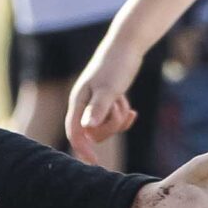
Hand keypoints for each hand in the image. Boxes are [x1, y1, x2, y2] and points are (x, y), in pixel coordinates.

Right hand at [67, 39, 144, 163]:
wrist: (126, 45)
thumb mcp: (109, 89)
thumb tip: (87, 129)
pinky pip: (113, 120)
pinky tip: (133, 111)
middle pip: (94, 133)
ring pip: (105, 127)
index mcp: (79, 101)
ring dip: (118, 119)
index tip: (94, 163)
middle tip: (121, 106)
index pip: (75, 132)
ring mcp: (94, 103)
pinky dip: (123, 118)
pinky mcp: (106, 101)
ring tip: (124, 100)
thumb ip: (98, 109)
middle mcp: (83, 104)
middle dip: (111, 126)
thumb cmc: (116, 65)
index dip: (82, 149)